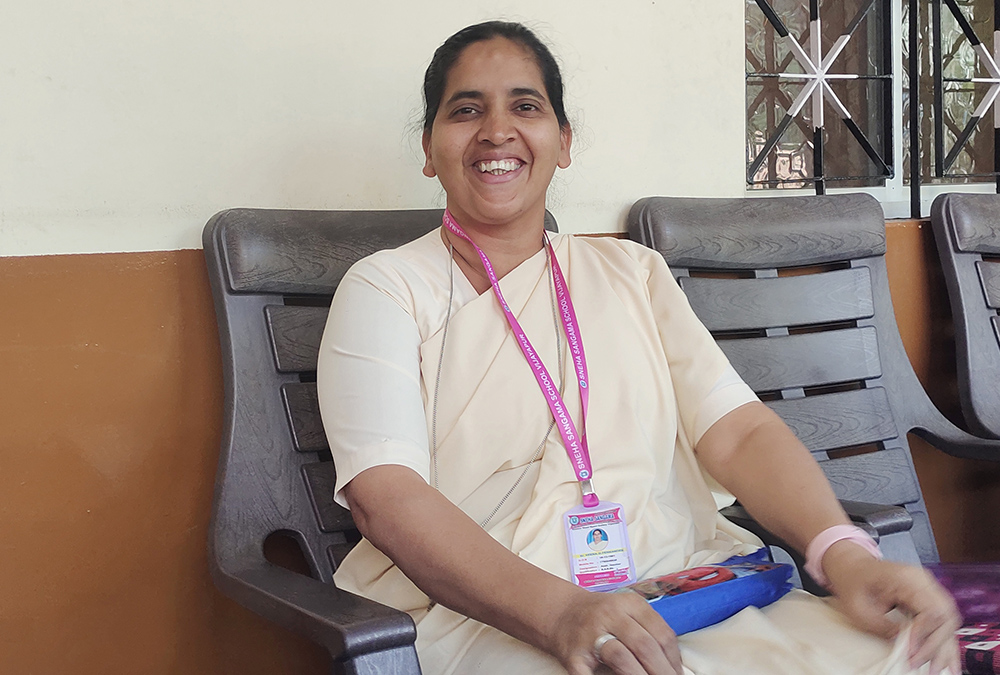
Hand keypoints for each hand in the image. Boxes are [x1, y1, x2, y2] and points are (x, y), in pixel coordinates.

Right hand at [547, 587, 681, 674]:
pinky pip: (590, 674)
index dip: (674, 660)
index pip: (661, 633)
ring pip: (621, 657)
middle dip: (661, 671)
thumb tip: (673, 667)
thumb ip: (648, 633)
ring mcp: (590, 634)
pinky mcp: (573, 655)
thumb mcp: (627, 613)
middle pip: (645, 646)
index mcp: (629, 604)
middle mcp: (610, 615)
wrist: (560, 613)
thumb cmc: (601, 618)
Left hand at [823, 542, 960, 673]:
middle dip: (938, 646)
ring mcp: (928, 589)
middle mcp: (924, 581)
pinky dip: (944, 642)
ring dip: (945, 648)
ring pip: (948, 622)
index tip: (911, 651)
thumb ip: (882, 626)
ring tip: (941, 671)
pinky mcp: (928, 599)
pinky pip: (942, 622)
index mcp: (907, 578)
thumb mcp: (858, 607)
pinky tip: (949, 662)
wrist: (853, 566)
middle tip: (928, 669)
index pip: (931, 608)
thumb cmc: (853, 583)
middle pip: (945, 617)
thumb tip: (904, 644)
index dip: (924, 633)